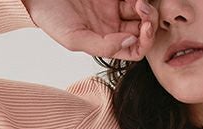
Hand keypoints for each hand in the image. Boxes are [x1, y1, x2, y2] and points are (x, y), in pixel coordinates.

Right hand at [24, 0, 159, 60]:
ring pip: (142, 11)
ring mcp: (114, 8)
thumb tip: (130, 42)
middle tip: (143, 8)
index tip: (144, 28)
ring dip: (147, 6)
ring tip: (139, 0)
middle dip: (150, 21)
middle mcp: (112, 27)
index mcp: (105, 43)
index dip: (145, 41)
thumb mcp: (73, 39)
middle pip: (144, 30)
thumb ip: (103, 46)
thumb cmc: (52, 18)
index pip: (135, 49)